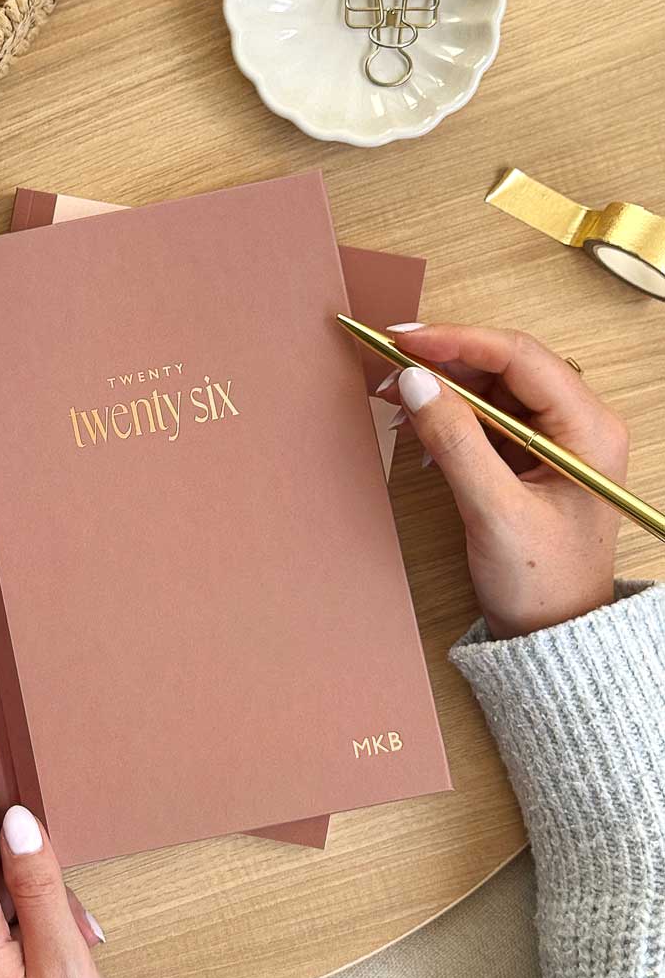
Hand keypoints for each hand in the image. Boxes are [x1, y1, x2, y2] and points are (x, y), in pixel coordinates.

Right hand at [380, 324, 628, 638]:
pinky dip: (448, 414)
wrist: (552, 636)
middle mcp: (578, 424)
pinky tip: (418, 426)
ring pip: (492, 388)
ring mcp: (554, 440)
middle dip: (443, 362)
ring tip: (395, 395)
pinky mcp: (530, 457)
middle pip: (504, 366)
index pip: (520, 357)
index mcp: (588, 429)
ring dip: (442, 387)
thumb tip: (415, 381)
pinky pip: (486, 416)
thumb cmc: (542, 583)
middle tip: (389, 365)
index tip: (405, 342)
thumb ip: (454, 441)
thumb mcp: (493, 512)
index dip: (458, 341)